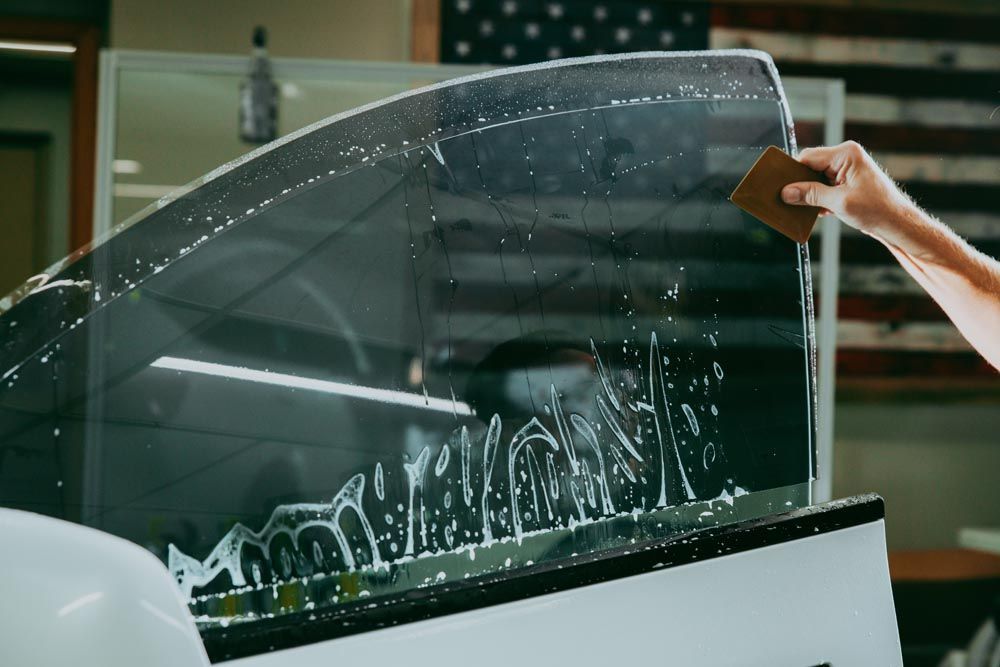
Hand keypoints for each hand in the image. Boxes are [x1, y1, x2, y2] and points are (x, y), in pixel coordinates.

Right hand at [780, 141, 913, 239]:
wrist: (897, 223)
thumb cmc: (876, 209)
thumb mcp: (839, 202)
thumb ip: (811, 195)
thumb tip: (787, 192)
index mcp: (846, 154)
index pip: (809, 157)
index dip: (793, 171)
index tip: (779, 186)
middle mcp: (846, 158)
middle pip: (811, 166)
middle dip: (800, 184)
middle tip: (787, 199)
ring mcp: (847, 170)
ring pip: (816, 178)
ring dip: (809, 194)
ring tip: (801, 208)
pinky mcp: (847, 183)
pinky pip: (824, 187)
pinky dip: (818, 199)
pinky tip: (816, 212)